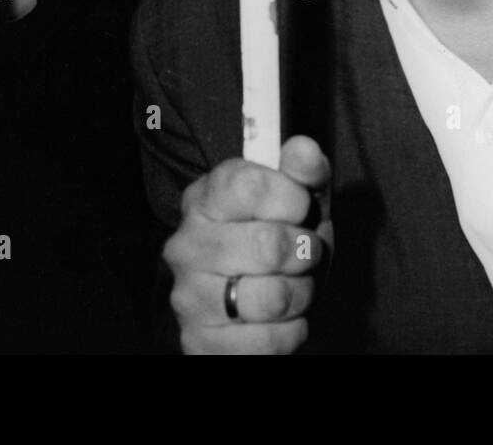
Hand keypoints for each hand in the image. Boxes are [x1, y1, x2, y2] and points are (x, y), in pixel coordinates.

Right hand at [163, 136, 330, 353]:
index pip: (249, 185)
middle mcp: (186, 245)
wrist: (254, 306)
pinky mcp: (199, 342)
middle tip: (303, 253)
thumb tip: (304, 149)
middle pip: (269, 245)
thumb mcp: (299, 202)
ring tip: (293, 287)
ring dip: (301, 294)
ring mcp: (188, 296)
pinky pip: (268, 341)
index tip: (300, 209)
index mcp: (206, 199)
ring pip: (273, 297)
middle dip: (305, 252)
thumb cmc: (280, 242)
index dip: (291, 197)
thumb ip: (304, 172)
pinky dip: (291, 332)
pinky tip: (281, 320)